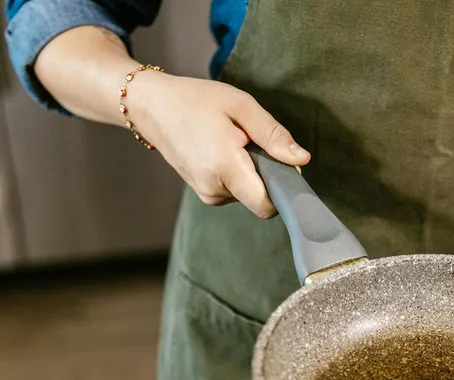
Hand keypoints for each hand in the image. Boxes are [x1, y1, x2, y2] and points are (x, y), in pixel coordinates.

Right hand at [127, 74, 308, 217]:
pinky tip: (222, 150)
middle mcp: (214, 188)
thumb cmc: (195, 101)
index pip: (267, 205)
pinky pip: (234, 191)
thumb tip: (301, 161)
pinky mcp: (203, 193)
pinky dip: (237, 174)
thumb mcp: (240, 106)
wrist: (152, 108)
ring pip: (248, 194)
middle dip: (267, 175)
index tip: (284, 166)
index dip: (283, 189)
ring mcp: (206, 194)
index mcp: (225, 166)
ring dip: (250, 172)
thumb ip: (273, 135)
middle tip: (250, 142)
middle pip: (261, 198)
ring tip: (232, 142)